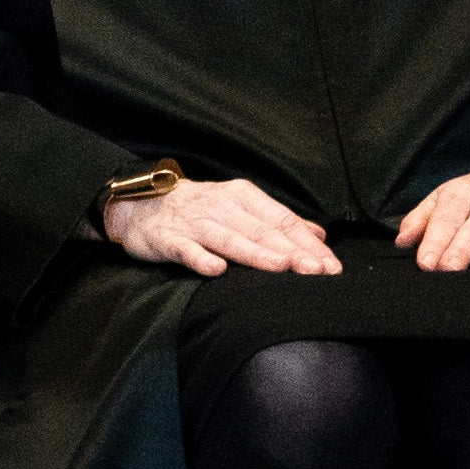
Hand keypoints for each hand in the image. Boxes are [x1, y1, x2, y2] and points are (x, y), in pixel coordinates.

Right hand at [101, 174, 338, 277]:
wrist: (138, 204)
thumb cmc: (197, 210)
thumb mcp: (239, 207)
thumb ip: (278, 221)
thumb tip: (319, 236)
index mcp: (241, 197)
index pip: (281, 220)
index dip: (307, 243)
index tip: (331, 265)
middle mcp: (220, 206)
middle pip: (261, 230)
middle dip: (292, 251)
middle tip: (318, 271)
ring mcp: (193, 222)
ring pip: (229, 239)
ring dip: (255, 253)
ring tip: (281, 266)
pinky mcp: (167, 238)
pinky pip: (186, 249)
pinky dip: (201, 258)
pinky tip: (216, 270)